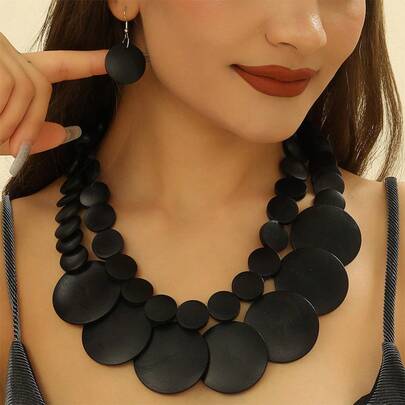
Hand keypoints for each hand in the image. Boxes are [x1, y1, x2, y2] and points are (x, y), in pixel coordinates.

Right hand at [0, 32, 108, 173]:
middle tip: (13, 147)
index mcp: (12, 73)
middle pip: (41, 87)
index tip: (115, 59)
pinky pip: (7, 88)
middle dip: (32, 123)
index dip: (89, 63)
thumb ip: (29, 134)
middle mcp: (4, 54)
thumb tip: (68, 133)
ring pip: (28, 88)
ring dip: (10, 123)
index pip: (60, 65)